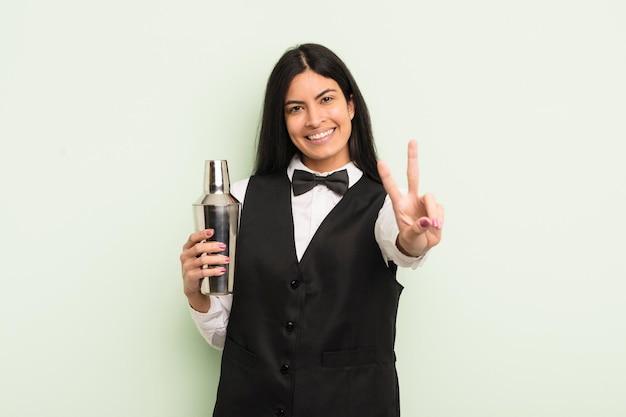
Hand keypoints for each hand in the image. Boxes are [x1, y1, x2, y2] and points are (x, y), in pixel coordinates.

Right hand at [179, 229, 229, 311]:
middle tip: (223, 246)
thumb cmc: (196, 268)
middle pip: (198, 248)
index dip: (202, 234)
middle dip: (212, 246)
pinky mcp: (191, 276)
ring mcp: (187, 266)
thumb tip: (221, 241)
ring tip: (226, 259)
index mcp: (187, 248)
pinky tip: (221, 270)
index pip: (193, 238)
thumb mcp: (198, 256)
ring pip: (203, 260)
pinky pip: (204, 272)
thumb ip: (206, 247)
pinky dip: (214, 271)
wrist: (191, 285)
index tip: (212, 232)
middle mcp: (186, 256)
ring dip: (216, 259)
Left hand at [377, 140, 443, 256]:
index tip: (381, 162)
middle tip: (412, 141)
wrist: (421, 246)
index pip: (392, 188)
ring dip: (433, 213)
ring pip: (431, 199)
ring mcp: (424, 202)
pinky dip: (438, 220)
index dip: (387, 176)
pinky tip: (435, 226)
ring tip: (433, 226)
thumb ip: (417, 229)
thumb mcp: (410, 237)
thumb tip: (428, 221)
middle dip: (413, 158)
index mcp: (400, 205)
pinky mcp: (435, 208)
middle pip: (413, 175)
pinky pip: (439, 210)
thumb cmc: (411, 240)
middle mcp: (412, 199)